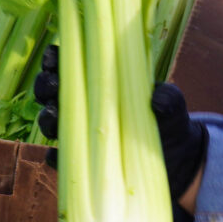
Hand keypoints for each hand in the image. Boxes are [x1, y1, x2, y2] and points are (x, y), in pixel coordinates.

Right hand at [33, 47, 207, 207]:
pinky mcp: (83, 161)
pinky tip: (57, 155)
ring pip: (50, 122)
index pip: (70, 64)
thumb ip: (169, 98)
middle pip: (50, 90)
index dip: (55, 59)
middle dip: (45, 86)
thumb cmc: (171, 123)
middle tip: (53, 88)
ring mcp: (81, 133)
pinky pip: (60, 159)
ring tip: (53, 121)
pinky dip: (55, 157)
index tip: (53, 59)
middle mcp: (84, 105)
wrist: (177, 162)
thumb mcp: (173, 106)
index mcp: (100, 82)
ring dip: (47, 119)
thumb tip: (156, 99)